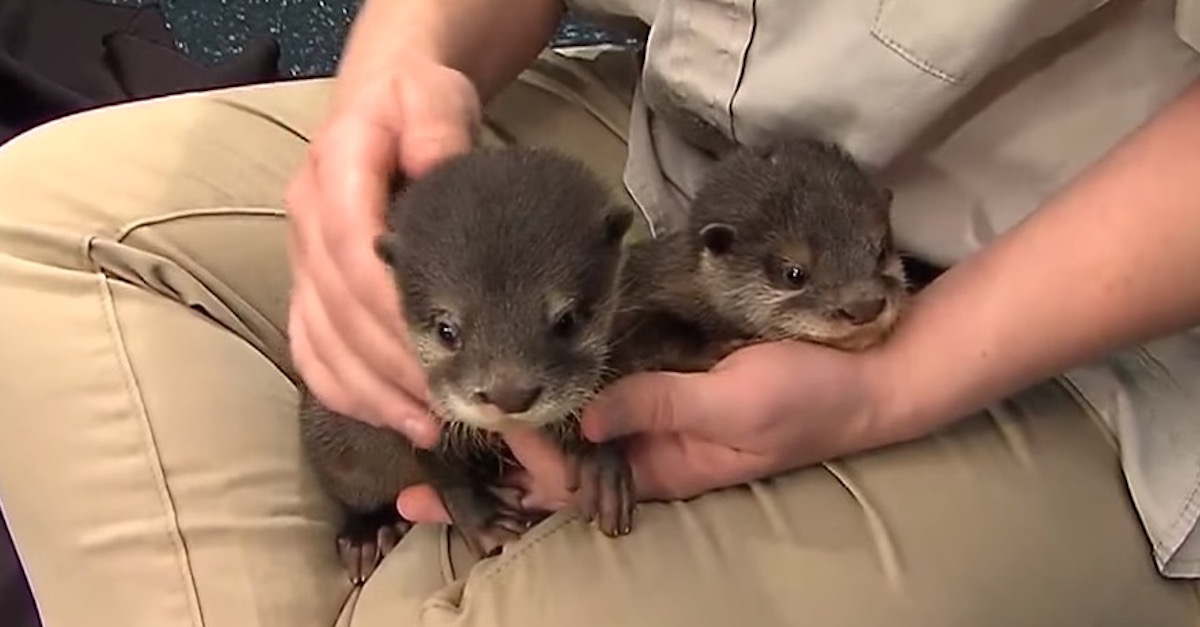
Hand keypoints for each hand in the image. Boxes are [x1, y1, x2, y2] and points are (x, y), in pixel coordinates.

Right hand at [286, 57, 481, 446]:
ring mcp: (302, 262)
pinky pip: (312, 352)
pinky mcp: (309, 292)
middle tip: (451, 402)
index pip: (350, 246)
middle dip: (392, 363)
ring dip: (372, 391)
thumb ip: (436, 124)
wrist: (383, 109)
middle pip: (338, 308)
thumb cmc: (414, 107)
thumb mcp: (433, 95)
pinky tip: (393, 418)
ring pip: (321, 341)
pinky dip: (348, 392)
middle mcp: (307, 222)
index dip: (387, 303)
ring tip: (428, 426)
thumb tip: (437, 162)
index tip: (438, 345)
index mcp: (334, 171)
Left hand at [396, 340, 893, 520]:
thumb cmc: (806, 400)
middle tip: (413, 473)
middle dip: (490, 471)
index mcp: (658, 464)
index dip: (512, 483)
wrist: (861, 372)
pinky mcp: (665, 371)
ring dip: (513, 429)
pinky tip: (522, 371)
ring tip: (444, 422)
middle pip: (555, 463)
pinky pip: (603, 383)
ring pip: (570, 424)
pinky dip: (559, 383)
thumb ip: (659, 409)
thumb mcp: (733, 407)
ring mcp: (651, 406)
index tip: (449, 478)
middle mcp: (644, 441)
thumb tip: (582, 416)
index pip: (570, 485)